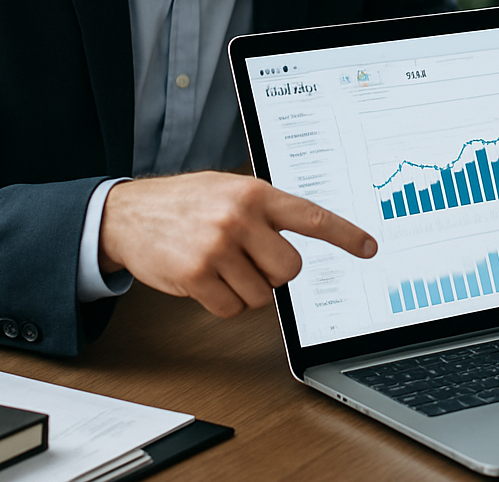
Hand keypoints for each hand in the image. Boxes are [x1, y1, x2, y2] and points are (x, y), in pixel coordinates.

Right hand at [98, 172, 376, 316]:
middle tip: (252, 259)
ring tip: (222, 264)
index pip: (312, 216)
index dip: (345, 234)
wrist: (129, 213)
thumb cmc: (187, 202)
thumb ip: (266, 209)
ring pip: (262, 294)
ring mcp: (218, 247)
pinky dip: (224, 302)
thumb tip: (306, 232)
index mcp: (256, 193)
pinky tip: (206, 279)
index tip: (369, 248)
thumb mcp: (231, 190)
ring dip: (247, 288)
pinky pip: (232, 308)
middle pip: (291, 269)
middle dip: (276, 272)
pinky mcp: (196, 275)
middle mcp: (240, 218)